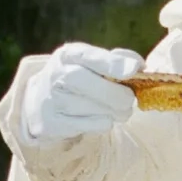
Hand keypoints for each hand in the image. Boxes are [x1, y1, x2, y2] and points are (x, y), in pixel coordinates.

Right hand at [22, 42, 142, 141]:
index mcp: (69, 55)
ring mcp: (52, 100)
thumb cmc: (79, 78)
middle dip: (117, 94)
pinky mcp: (54, 124)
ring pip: (94, 108)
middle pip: (88, 83)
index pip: (89, 56)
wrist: (42, 103)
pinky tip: (101, 117)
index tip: (133, 70)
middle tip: (129, 100)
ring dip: (114, 111)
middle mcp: (56, 74)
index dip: (112, 63)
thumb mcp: (93, 62)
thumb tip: (139, 66)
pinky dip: (103, 123)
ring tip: (117, 110)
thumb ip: (117, 59)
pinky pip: (90, 125)